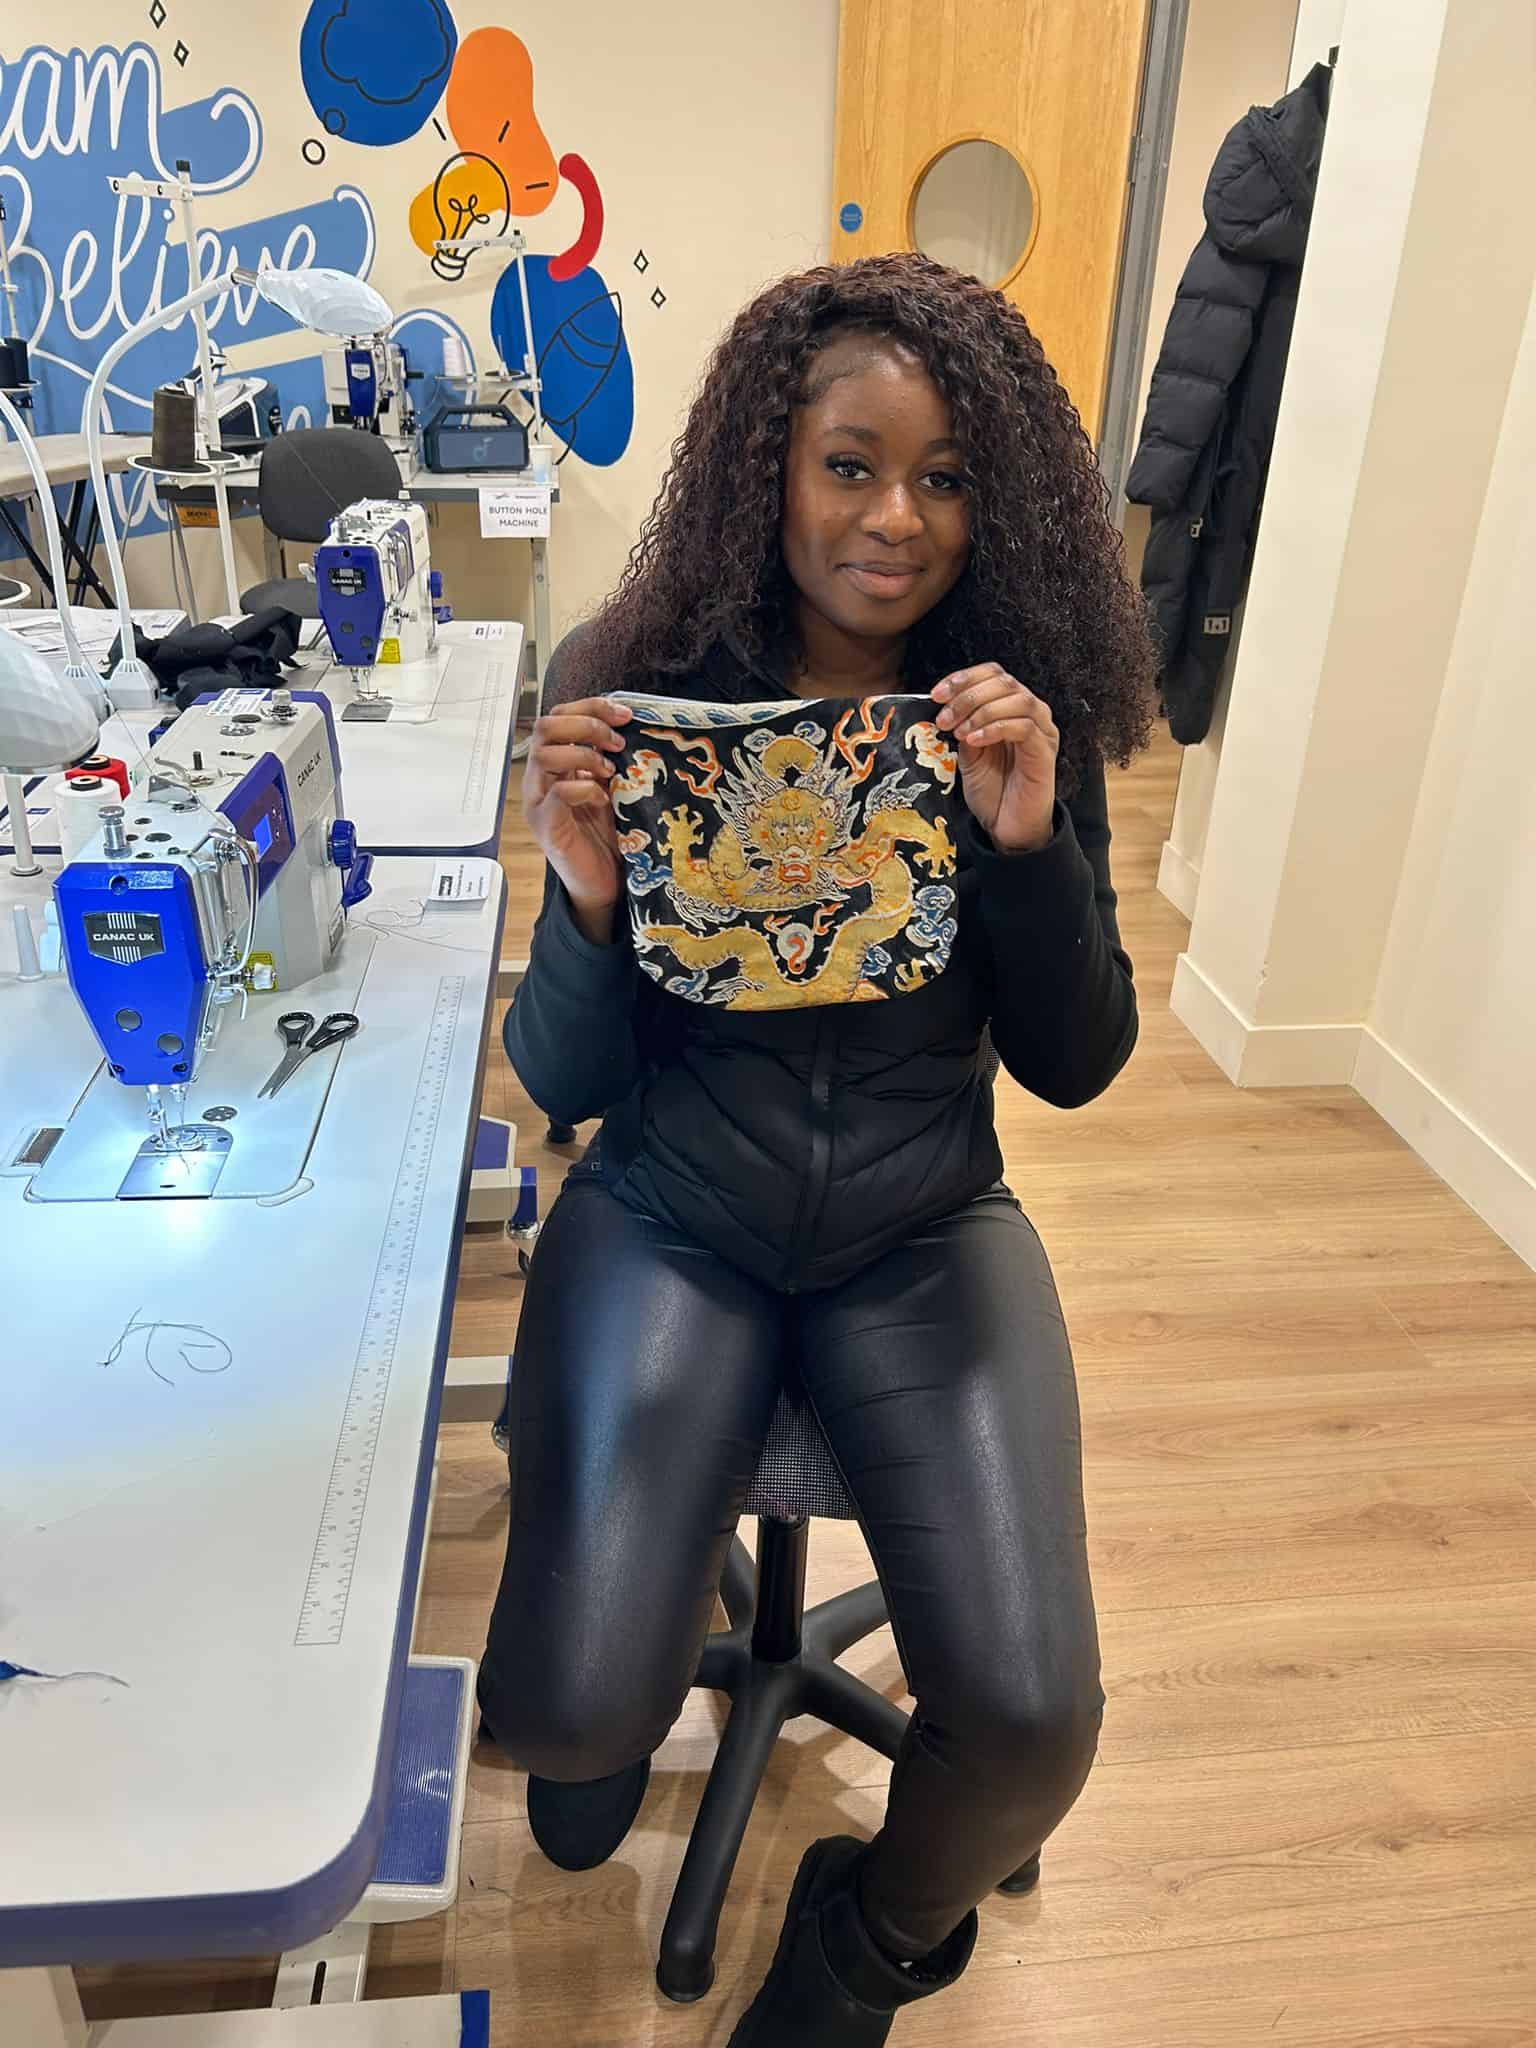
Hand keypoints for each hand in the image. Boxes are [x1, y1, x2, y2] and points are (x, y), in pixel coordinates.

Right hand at [524, 696, 632, 937]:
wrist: (603, 882)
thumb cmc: (608, 834)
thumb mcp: (613, 786)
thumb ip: (610, 757)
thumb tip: (629, 724)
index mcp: (555, 762)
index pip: (559, 715)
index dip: (591, 706)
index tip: (625, 714)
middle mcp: (540, 777)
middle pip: (546, 726)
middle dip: (587, 724)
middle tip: (617, 742)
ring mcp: (538, 801)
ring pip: (545, 754)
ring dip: (584, 754)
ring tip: (610, 771)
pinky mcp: (546, 826)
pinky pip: (557, 793)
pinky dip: (584, 788)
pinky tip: (603, 798)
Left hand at [932, 664, 1057, 852]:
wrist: (1006, 827)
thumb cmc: (992, 790)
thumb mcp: (968, 753)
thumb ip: (962, 726)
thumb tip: (944, 706)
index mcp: (1012, 708)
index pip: (993, 674)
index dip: (964, 678)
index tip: (937, 694)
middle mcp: (1031, 713)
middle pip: (1004, 681)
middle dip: (967, 696)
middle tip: (944, 718)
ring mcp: (1042, 731)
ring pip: (1017, 699)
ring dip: (981, 711)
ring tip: (959, 731)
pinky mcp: (1045, 751)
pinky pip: (1023, 727)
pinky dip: (995, 728)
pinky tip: (974, 741)